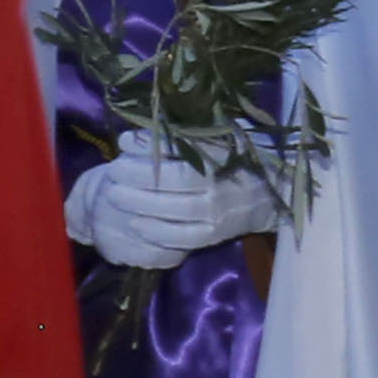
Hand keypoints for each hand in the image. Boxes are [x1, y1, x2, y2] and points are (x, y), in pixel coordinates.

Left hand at [63, 145, 281, 275]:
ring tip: (115, 196)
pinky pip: (185, 239)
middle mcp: (221, 185)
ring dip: (142, 205)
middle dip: (138, 178)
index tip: (122, 142)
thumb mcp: (210, 143)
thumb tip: (131, 138)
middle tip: (112, 173)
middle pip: (177, 182)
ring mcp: (219, 212)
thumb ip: (175, 140)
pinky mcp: (215, 234)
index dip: (150, 148)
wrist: (265, 195)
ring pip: (179, 211)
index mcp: (220, 157)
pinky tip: (135, 226)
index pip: (184, 151)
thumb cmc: (228, 162)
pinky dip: (158, 234)